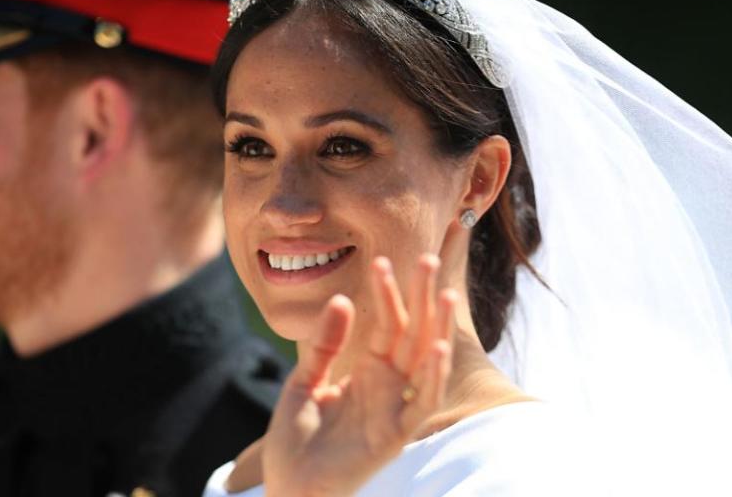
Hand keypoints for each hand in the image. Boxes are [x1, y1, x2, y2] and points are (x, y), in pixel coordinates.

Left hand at [262, 254, 457, 496]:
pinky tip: (436, 347)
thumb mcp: (304, 381)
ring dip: (436, 330)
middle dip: (420, 299)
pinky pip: (419, 403)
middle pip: (412, 335)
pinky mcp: (395, 436)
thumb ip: (325, 344)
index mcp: (368, 372)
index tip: (383, 260)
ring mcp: (394, 410)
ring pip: (425, 363)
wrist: (287, 489)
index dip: (387, 294)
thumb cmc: (296, 441)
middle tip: (427, 258)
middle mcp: (387, 387)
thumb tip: (342, 298)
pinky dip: (430, 376)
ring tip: (444, 294)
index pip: (387, 325)